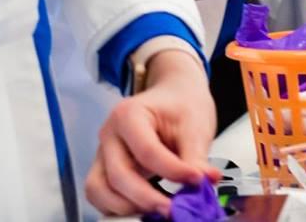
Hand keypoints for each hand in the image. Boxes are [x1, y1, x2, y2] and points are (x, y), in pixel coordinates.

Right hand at [84, 49, 214, 217]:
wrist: (175, 96)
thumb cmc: (181, 106)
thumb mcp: (195, 126)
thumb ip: (196, 159)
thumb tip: (206, 184)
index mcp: (128, 115)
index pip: (147, 151)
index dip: (172, 172)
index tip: (197, 182)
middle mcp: (109, 135)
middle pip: (118, 175)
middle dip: (146, 198)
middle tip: (174, 209)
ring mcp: (103, 154)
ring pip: (99, 190)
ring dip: (126, 207)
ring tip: (157, 210)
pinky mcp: (105, 170)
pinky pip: (100, 196)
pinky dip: (118, 208)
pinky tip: (145, 209)